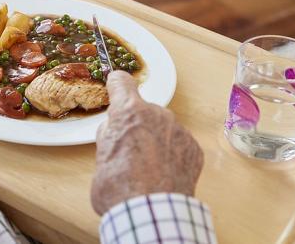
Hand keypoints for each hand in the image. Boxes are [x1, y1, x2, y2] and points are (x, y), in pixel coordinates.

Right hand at [90, 71, 203, 215]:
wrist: (150, 213)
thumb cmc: (119, 186)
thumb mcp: (100, 155)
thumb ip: (110, 134)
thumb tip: (116, 129)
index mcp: (128, 112)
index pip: (121, 82)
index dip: (117, 85)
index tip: (116, 86)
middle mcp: (157, 114)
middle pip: (144, 110)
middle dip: (137, 124)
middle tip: (128, 149)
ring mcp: (178, 131)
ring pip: (163, 127)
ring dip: (155, 139)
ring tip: (147, 167)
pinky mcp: (193, 148)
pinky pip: (178, 144)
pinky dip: (171, 155)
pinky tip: (163, 173)